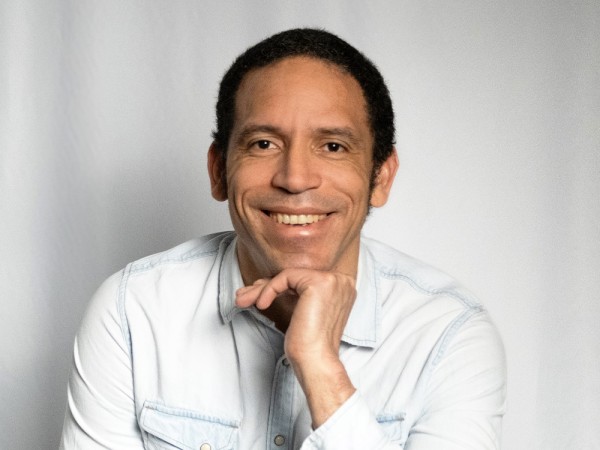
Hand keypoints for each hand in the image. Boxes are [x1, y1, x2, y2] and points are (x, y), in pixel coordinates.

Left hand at [236, 269, 357, 427]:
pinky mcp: (319, 283)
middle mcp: (341, 281)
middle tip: (243, 298)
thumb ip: (289, 294)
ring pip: (287, 276)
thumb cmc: (307, 345)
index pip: (301, 279)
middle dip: (263, 287)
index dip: (275, 286)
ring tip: (242, 301)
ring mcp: (332, 281)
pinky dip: (269, 290)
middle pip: (294, 277)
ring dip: (260, 289)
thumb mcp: (299, 312)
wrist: (315, 361)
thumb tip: (260, 283)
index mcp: (340, 287)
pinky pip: (286, 277)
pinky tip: (262, 305)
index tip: (255, 297)